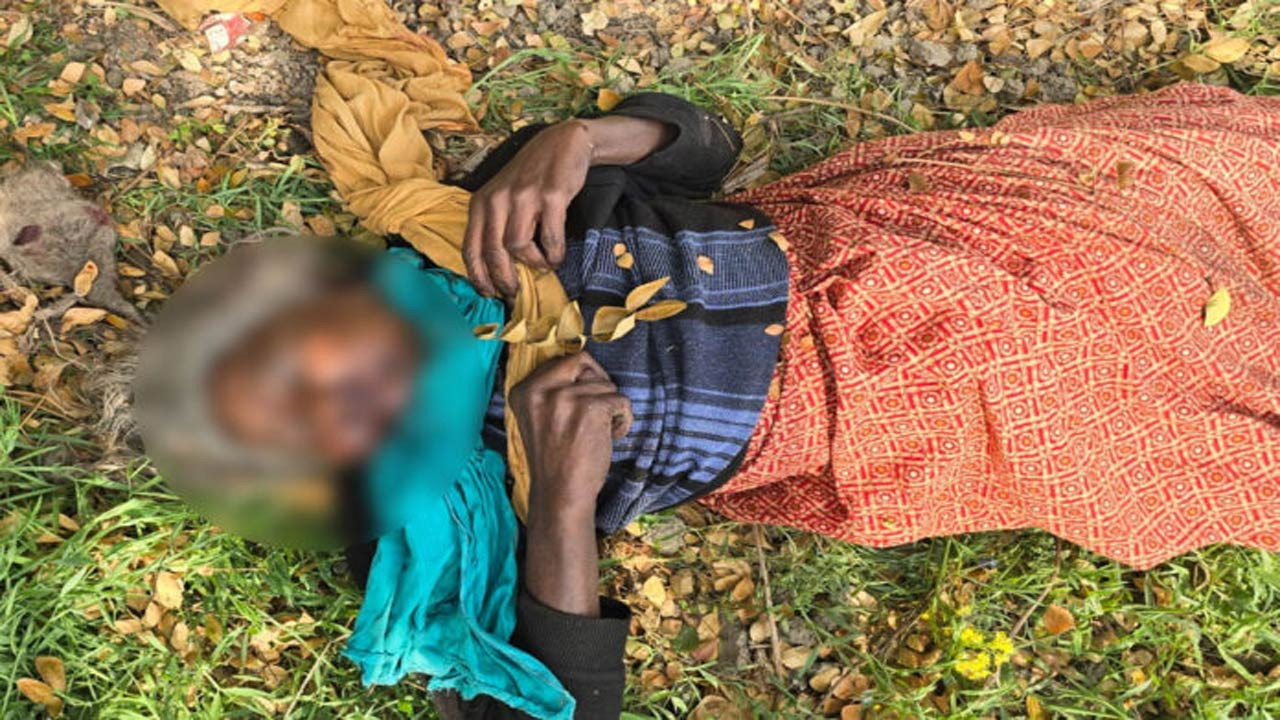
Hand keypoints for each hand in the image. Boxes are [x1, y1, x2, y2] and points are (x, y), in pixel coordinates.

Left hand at [463, 120, 592, 297]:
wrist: (562, 143)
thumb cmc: (530, 177)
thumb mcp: (502, 196)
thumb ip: (494, 226)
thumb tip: (495, 270)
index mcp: (481, 202)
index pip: (471, 249)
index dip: (478, 278)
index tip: (489, 294)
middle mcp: (497, 199)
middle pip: (493, 253)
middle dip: (504, 280)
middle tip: (515, 293)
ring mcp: (523, 196)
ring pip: (518, 247)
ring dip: (533, 265)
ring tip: (544, 265)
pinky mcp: (550, 196)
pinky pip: (549, 238)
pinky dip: (554, 254)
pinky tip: (556, 256)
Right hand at [509, 352, 631, 520]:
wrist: (560, 494)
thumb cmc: (556, 461)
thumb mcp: (539, 418)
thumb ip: (552, 392)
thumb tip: (585, 365)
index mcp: (523, 391)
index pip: (562, 360)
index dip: (582, 378)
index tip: (584, 401)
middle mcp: (540, 389)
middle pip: (584, 363)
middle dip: (598, 383)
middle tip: (599, 410)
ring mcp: (565, 397)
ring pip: (607, 384)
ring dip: (611, 408)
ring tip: (600, 433)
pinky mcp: (590, 408)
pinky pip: (622, 400)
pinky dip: (623, 419)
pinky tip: (610, 437)